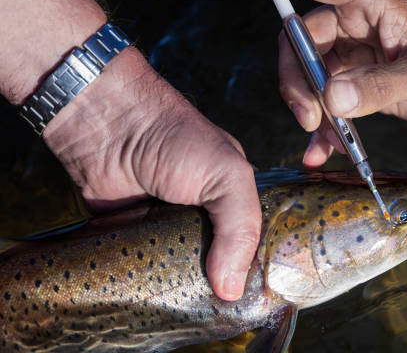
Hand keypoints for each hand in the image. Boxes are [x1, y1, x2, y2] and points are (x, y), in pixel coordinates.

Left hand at [43, 48, 260, 300]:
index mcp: (233, 197)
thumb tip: (231, 291)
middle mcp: (204, 215)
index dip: (261, 266)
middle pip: (223, 260)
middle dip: (224, 284)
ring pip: (186, 269)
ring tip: (193, 317)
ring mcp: (168, 228)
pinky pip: (149, 268)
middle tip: (227, 316)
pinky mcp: (135, 237)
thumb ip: (240, 229)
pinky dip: (151, 284)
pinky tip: (159, 304)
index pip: (256, 239)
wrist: (107, 127)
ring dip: (186, 289)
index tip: (261, 299)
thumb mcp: (226, 175)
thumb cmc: (176, 140)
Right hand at [216, 0, 406, 165]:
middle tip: (308, 117)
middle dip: (295, 79)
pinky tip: (322, 152)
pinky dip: (323, 126)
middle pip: (299, 40)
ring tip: (323, 140)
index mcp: (371, 1)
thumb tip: (330, 99)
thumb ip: (380, 86)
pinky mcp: (360, 81)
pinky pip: (328, 101)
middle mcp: (356, 22)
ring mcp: (356, 53)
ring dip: (308, 108)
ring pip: (309, 75)